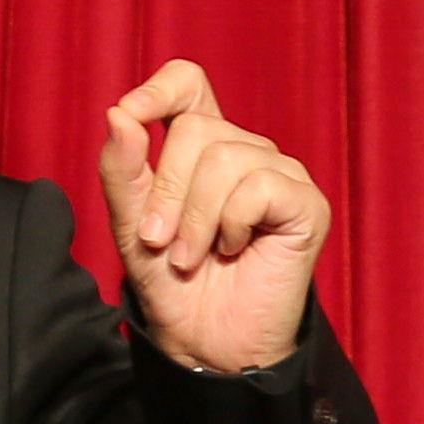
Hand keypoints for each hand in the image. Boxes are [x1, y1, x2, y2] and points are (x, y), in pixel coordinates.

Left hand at [96, 62, 329, 373]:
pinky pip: (258, 187)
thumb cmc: (172, 283)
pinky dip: (231, 224)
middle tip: (160, 243)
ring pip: (224, 158)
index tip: (133, 116)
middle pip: (195, 128)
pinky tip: (234, 250)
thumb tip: (118, 112)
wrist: (204, 342)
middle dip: (165, 192)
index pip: (188, 82)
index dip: (160, 90)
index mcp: (203, 146)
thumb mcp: (131, 224)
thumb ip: (122, 169)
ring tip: (191, 257)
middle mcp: (245, 150)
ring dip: (195, 219)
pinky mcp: (305, 204)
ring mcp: (280, 174)